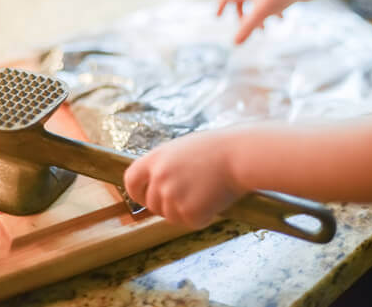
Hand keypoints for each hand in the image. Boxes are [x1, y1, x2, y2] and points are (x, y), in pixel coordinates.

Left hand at [123, 131, 246, 228]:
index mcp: (155, 159)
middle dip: (167, 205)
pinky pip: (192, 222)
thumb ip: (165, 166)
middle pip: (152, 204)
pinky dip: (204, 216)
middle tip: (190, 196)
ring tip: (207, 192)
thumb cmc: (218, 149)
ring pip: (171, 217)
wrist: (240, 155)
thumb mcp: (182, 150)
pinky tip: (215, 199)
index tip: (145, 197)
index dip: (137, 192)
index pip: (130, 181)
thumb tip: (157, 185)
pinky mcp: (189, 212)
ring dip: (186, 211)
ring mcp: (172, 196)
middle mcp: (159, 178)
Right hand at [217, 0, 305, 43]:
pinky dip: (272, 13)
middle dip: (241, 15)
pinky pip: (271, 2)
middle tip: (244, 28)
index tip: (218, 18)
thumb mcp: (262, 12)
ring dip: (257, 18)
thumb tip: (234, 44)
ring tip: (264, 31)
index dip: (221, 5)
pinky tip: (282, 20)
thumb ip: (247, 28)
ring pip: (256, 3)